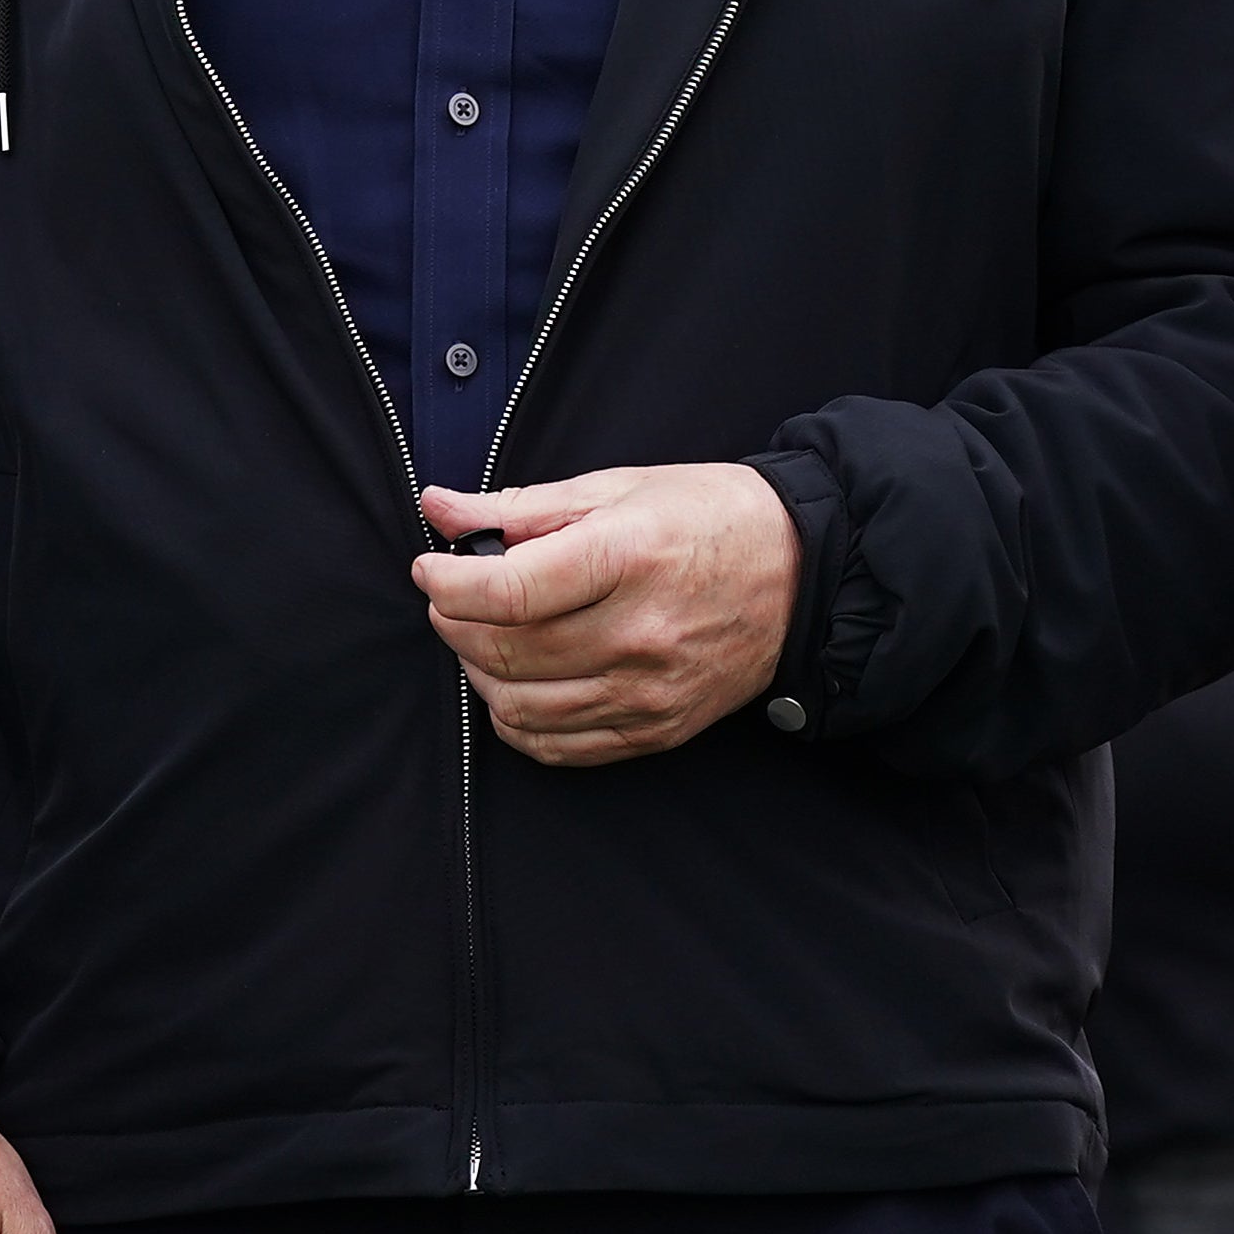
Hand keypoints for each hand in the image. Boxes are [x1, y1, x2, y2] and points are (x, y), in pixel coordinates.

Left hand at [411, 467, 799, 766]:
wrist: (802, 577)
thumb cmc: (708, 518)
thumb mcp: (617, 488)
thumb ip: (521, 506)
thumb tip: (438, 507)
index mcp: (629, 558)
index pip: (508, 592)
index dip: (447, 583)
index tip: (430, 568)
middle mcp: (641, 633)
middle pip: (507, 651)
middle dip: (452, 624)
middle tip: (448, 600)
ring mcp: (650, 691)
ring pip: (521, 706)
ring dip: (478, 672)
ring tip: (481, 636)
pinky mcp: (656, 730)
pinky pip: (557, 746)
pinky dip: (516, 719)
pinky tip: (516, 681)